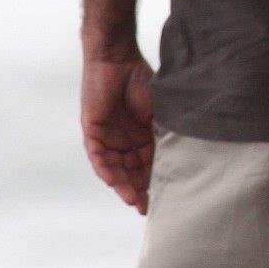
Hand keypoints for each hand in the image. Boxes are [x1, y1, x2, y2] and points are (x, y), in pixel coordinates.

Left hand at [81, 55, 156, 214]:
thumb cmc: (141, 80)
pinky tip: (114, 182)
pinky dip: (106, 169)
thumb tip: (176, 156)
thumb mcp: (158, 111)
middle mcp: (124, 138)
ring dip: (123, 184)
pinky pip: (97, 156)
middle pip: (131, 170)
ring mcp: (107, 135)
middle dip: (139, 189)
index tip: (163, 198)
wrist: (116, 59)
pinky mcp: (92, 130)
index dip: (154, 180)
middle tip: (147, 208)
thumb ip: (162, 132)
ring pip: (115, 167)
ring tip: (133, 201)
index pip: (148, 163)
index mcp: (142, 133)